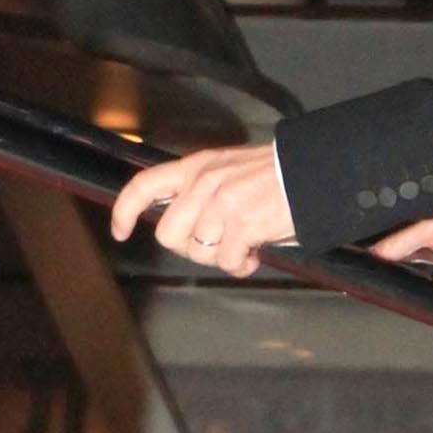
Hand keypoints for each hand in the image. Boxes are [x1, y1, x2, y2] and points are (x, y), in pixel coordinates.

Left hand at [107, 142, 292, 277]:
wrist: (313, 171)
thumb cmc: (273, 175)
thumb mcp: (226, 169)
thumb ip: (198, 190)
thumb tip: (178, 223)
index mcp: (196, 167)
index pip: (144, 185)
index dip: (125, 210)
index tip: (119, 231)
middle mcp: (204, 183)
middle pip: (168, 234)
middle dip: (189, 246)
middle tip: (215, 241)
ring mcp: (222, 204)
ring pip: (199, 251)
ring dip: (220, 256)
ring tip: (242, 243)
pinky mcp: (243, 224)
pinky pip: (227, 261)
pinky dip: (241, 264)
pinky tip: (254, 252)